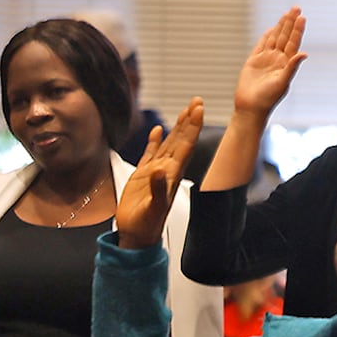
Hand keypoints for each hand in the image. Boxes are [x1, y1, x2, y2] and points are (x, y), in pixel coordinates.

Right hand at [114, 98, 204, 249]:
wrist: (137, 235)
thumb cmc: (147, 224)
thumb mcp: (153, 207)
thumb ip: (157, 188)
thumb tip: (160, 169)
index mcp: (172, 174)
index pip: (186, 145)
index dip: (192, 127)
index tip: (198, 109)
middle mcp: (167, 169)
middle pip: (181, 139)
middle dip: (189, 120)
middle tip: (197, 101)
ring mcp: (156, 171)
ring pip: (168, 143)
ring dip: (177, 127)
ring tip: (185, 110)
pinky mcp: (143, 176)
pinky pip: (150, 153)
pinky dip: (154, 141)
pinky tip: (158, 130)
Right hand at [233, 8, 307, 116]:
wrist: (250, 107)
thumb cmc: (268, 99)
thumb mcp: (282, 82)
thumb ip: (292, 67)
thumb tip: (304, 53)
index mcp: (286, 64)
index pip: (293, 42)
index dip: (297, 29)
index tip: (302, 17)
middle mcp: (278, 60)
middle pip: (285, 36)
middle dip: (290, 22)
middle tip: (296, 7)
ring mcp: (266, 59)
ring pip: (274, 38)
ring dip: (280, 26)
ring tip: (287, 14)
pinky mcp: (253, 61)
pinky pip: (261, 45)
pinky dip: (266, 36)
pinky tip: (272, 29)